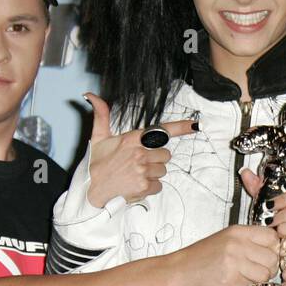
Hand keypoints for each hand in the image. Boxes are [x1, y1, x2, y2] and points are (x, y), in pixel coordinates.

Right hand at [83, 93, 197, 206]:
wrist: (90, 189)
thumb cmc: (96, 164)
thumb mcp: (98, 137)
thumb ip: (101, 115)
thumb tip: (91, 95)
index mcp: (132, 139)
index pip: (162, 130)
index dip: (181, 127)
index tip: (196, 125)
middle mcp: (139, 153)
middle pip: (165, 154)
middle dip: (155, 159)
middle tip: (137, 162)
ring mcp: (142, 170)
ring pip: (163, 170)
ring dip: (152, 174)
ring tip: (134, 174)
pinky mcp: (144, 186)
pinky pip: (158, 185)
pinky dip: (149, 187)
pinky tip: (135, 184)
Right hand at [178, 225, 280, 285]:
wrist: (182, 271)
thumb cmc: (205, 256)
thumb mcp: (228, 238)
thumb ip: (251, 240)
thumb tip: (277, 248)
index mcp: (238, 232)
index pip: (272, 237)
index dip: (275, 248)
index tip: (270, 253)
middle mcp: (237, 246)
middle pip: (272, 259)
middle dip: (269, 268)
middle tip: (258, 269)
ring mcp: (234, 264)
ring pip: (265, 276)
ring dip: (259, 281)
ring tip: (246, 278)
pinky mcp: (231, 283)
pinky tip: (236, 284)